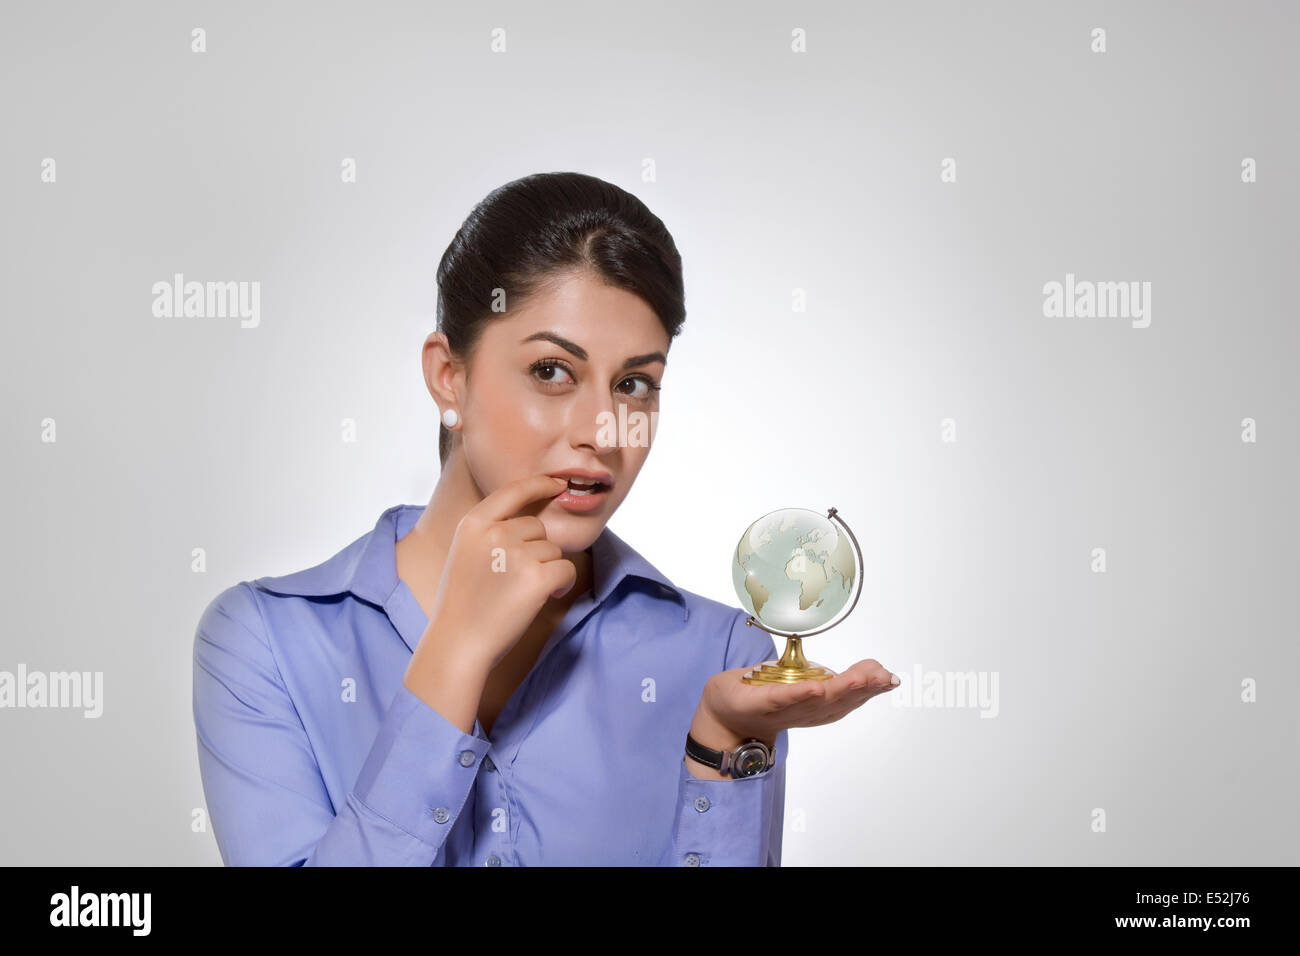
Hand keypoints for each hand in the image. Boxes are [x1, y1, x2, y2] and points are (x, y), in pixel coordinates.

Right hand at [411, 473, 575, 675]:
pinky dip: (562, 584)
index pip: (513, 491)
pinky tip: (545, 597)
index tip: (557, 484)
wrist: (459, 641)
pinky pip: (566, 569)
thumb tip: (530, 522)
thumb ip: (490, 533)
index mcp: (474, 523)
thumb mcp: (464, 554)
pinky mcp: (537, 577)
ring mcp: (516, 553)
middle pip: (538, 527)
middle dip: (536, 550)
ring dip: (547, 570)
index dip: (540, 484)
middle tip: (514, 580)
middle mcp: (495, 532)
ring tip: (520, 593)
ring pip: (553, 550)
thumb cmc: (463, 604)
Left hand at [693, 657, 899, 751]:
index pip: (848, 696)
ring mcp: (783, 709)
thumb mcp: (800, 682)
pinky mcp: (759, 703)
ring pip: (816, 700)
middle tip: (885, 677)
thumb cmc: (761, 695)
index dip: (871, 688)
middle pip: (838, 700)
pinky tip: (815, 688)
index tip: (890, 678)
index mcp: (816, 705)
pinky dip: (799, 695)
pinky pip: (781, 699)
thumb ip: (824, 677)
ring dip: (839, 689)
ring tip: (860, 678)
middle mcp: (804, 711)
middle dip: (864, 687)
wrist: (723, 715)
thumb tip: (855, 668)